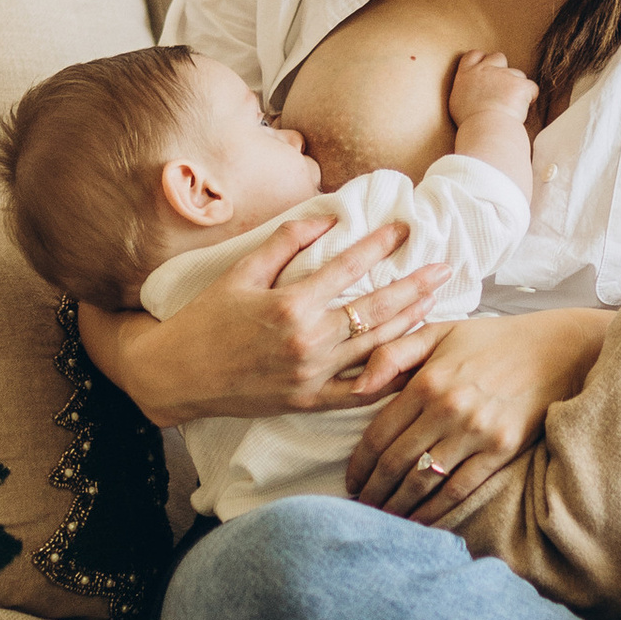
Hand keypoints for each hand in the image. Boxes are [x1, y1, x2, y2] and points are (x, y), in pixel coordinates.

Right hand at [76, 215, 445, 429]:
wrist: (175, 375)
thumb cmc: (204, 319)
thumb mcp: (240, 272)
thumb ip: (285, 243)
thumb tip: (327, 217)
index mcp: (290, 304)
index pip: (349, 267)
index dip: (381, 245)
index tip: (406, 228)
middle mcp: (307, 341)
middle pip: (376, 309)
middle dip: (415, 286)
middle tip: (445, 267)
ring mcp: (311, 375)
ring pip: (376, 348)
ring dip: (410, 323)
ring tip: (436, 302)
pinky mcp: (308, 401)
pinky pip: (360, 393)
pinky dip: (388, 376)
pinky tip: (411, 360)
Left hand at [346, 308, 609, 524]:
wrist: (555, 351)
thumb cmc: (490, 341)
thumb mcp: (438, 333)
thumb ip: (391, 355)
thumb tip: (355, 388)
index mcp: (426, 381)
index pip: (379, 434)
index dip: (359, 465)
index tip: (351, 482)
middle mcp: (447, 409)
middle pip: (396, 463)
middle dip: (373, 491)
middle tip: (361, 507)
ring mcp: (476, 432)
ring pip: (423, 482)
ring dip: (398, 505)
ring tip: (384, 518)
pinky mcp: (501, 450)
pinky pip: (459, 490)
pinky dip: (435, 510)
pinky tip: (419, 520)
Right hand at [448, 47, 540, 131]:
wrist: (485, 129)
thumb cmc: (470, 123)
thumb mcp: (457, 103)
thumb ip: (465, 89)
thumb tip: (471, 88)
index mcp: (466, 74)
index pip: (474, 55)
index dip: (482, 60)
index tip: (486, 71)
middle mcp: (484, 70)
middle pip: (498, 57)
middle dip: (503, 69)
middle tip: (503, 88)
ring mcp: (504, 75)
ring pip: (517, 74)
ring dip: (516, 87)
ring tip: (510, 108)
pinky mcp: (520, 84)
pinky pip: (531, 88)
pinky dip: (529, 98)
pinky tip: (521, 111)